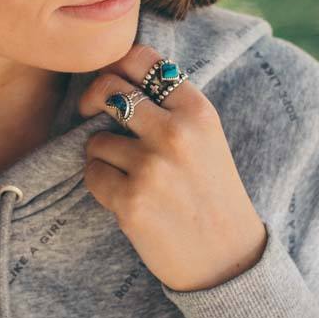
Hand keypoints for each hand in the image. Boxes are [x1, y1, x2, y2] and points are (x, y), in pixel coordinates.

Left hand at [78, 43, 267, 291]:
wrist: (226, 258)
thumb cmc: (209, 192)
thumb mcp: (205, 137)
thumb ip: (169, 107)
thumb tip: (111, 77)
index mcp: (198, 111)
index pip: (142, 59)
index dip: (116, 64)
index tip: (110, 80)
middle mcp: (176, 133)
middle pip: (109, 89)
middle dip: (93, 100)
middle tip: (93, 114)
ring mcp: (152, 167)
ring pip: (95, 139)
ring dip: (103, 156)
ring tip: (131, 175)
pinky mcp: (131, 199)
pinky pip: (92, 174)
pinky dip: (102, 185)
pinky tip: (128, 197)